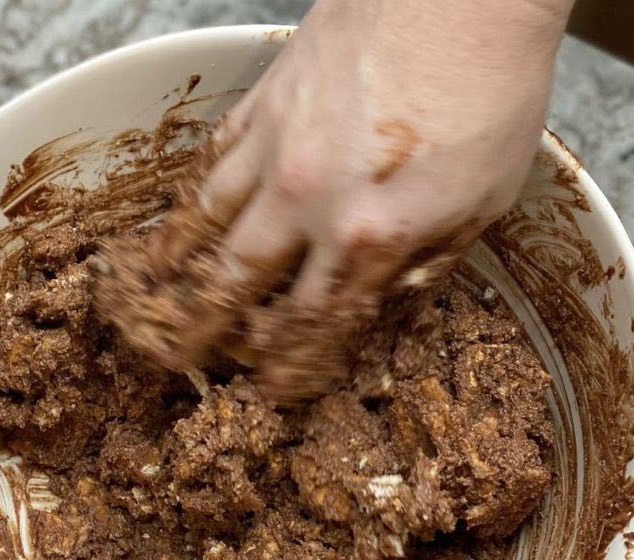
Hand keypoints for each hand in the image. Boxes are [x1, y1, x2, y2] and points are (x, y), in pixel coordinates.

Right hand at [167, 0, 569, 397]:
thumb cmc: (487, 91)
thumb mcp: (483, 201)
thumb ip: (428, 262)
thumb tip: (386, 299)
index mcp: (368, 236)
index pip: (311, 321)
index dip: (286, 364)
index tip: (267, 388)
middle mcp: (308, 201)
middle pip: (239, 280)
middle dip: (204, 328)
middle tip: (176, 359)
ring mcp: (276, 148)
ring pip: (208, 221)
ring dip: (179, 267)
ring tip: (152, 295)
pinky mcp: (263, 101)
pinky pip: (212, 159)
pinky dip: (192, 195)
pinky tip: (180, 216)